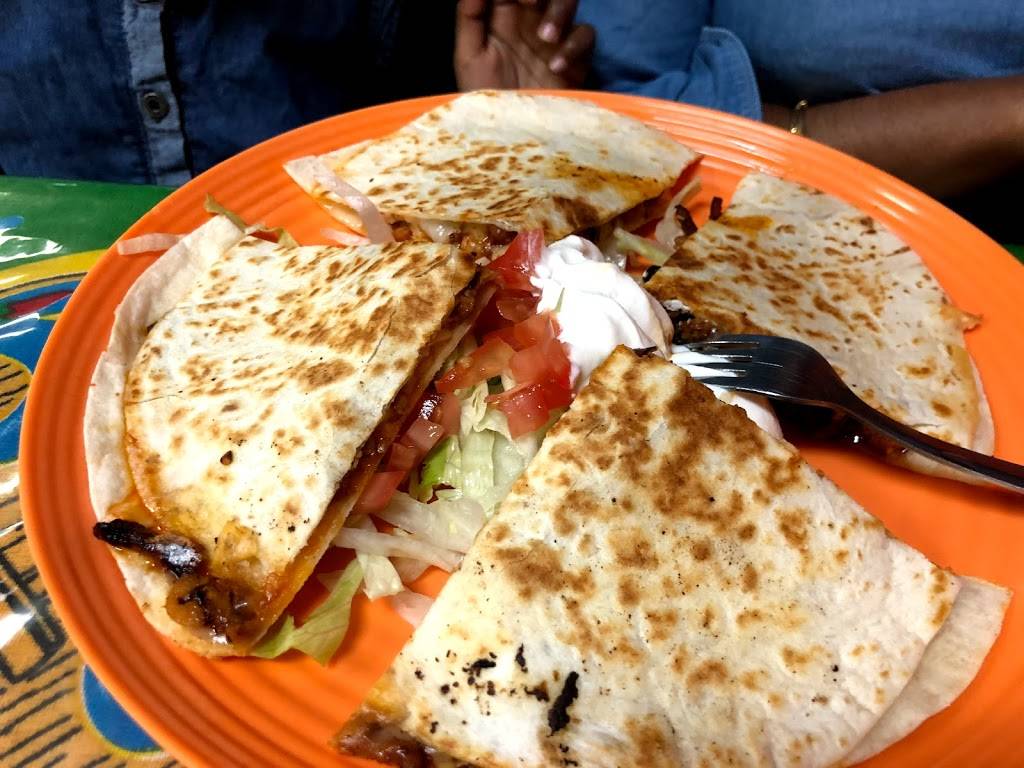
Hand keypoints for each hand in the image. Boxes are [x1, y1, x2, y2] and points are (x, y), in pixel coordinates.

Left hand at [455, 0, 594, 90]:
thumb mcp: (468, 59)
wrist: (507, 141)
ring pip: (568, 2)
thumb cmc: (484, 101)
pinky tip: (556, 67)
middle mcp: (531, 23)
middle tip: (528, 1)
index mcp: (503, 18)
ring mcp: (555, 40)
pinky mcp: (575, 61)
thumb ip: (470, 17)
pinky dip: (573, 46)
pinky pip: (585, 37)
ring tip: (545, 37)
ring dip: (559, 11)